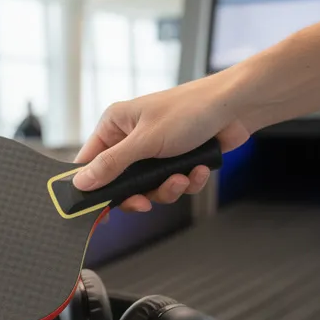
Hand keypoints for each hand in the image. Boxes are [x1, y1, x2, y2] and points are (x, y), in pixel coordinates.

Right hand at [73, 72, 253, 212]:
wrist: (237, 107)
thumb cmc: (190, 111)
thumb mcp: (145, 140)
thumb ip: (112, 164)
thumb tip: (81, 184)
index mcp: (115, 125)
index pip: (90, 162)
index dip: (92, 188)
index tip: (99, 212)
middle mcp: (132, 138)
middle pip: (120, 182)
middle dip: (139, 193)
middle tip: (145, 202)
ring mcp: (155, 151)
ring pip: (149, 188)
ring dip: (167, 189)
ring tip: (183, 178)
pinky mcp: (178, 160)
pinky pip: (173, 184)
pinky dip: (187, 182)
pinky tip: (200, 170)